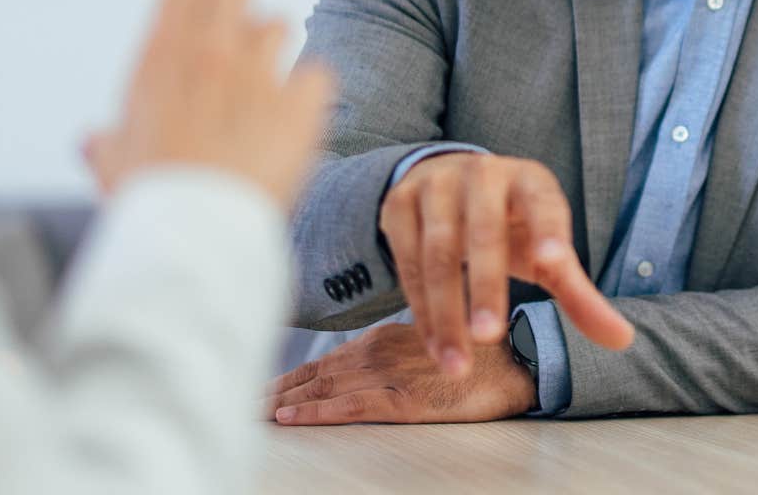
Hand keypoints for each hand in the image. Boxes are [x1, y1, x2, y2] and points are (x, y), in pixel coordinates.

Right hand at [82, 0, 333, 206]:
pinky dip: (307, 93)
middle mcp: (206, 52)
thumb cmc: (148, 206)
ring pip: (275, 27)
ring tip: (252, 99)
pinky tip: (293, 122)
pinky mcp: (300, 99)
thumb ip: (108, 146)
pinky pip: (314, 76)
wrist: (195, 238)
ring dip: (269, 47)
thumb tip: (92, 140)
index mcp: (158, 60)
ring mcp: (255, 72)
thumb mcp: (115, 170)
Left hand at [262, 323, 534, 424]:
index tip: (260, 390)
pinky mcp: (405, 400)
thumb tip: (356, 366)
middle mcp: (377, 353)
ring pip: (322, 390)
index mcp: (380, 340)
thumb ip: (386, 353)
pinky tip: (293, 417)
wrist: (515, 361)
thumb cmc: (471, 357)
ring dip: (284, 402)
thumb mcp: (420, 345)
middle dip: (275, 391)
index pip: (322, 362)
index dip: (288, 378)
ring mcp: (389, 376)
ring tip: (252, 413)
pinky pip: (350, 407)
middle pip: (313, 375)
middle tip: (242, 403)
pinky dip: (317, 412)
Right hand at [381, 152, 633, 377]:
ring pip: (438, 253)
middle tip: (489, 337)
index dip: (548, 231)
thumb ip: (578, 293)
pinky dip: (421, 309)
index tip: (553, 263)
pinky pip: (408, 262)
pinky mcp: (399, 204)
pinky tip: (436, 346)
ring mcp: (435, 186)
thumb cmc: (510, 223)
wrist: (444, 178)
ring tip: (458, 365)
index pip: (544, 205)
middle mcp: (482, 175)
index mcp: (529, 180)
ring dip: (445, 313)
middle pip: (483, 234)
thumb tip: (623, 341)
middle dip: (485, 287)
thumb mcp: (545, 250)